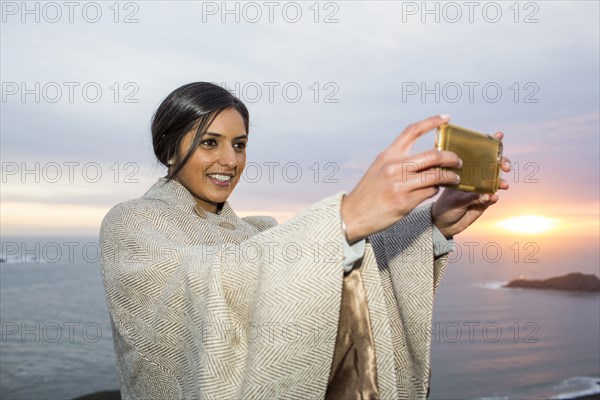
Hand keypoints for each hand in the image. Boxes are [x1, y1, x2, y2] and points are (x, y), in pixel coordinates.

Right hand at [341, 115, 460, 242]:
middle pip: (433, 155)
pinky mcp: (405, 202)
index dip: (432, 122)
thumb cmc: (369, 192)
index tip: (446, 118)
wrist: (353, 214)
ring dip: (450, 177)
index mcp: (388, 155)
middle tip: (458, 161)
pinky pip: (430, 192)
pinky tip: (433, 190)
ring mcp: (400, 185)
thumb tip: (426, 158)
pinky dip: (435, 190)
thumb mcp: (379, 168)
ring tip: (454, 178)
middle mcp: (394, 167)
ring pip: (436, 175)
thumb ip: (399, 160)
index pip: (412, 131)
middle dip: (451, 157)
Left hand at [432, 131, 510, 237]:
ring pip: (495, 180)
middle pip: (492, 164)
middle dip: (501, 162)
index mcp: (463, 170)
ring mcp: (480, 189)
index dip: (489, 143)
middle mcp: (473, 177)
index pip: (476, 153)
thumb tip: (486, 194)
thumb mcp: (453, 199)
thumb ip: (470, 196)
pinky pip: (492, 196)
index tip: (499, 136)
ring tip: (503, 185)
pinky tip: (493, 197)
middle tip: (505, 166)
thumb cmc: (443, 206)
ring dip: (500, 181)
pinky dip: (494, 196)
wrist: (444, 225)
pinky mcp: (484, 201)